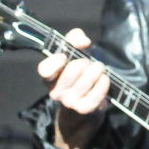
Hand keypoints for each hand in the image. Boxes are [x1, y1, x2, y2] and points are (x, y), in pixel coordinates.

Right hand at [36, 28, 109, 148]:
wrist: (87, 100)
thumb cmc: (79, 70)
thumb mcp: (74, 50)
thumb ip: (75, 38)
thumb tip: (84, 41)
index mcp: (50, 76)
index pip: (45, 70)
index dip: (55, 62)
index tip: (65, 55)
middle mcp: (56, 91)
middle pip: (72, 71)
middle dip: (85, 62)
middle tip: (89, 62)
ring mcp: (69, 102)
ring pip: (85, 81)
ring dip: (96, 71)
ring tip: (99, 68)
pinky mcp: (83, 109)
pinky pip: (95, 95)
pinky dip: (102, 84)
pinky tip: (104, 79)